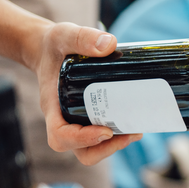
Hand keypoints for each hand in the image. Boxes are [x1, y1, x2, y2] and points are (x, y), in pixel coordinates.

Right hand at [32, 23, 141, 165]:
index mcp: (53, 107)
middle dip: (106, 149)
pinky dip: (118, 135)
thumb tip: (110, 45)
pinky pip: (102, 137)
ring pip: (93, 149)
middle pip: (81, 152)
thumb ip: (82, 38)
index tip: (105, 130)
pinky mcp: (89, 119)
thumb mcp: (64, 35)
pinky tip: (135, 121)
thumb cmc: (54, 46)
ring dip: (115, 145)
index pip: (60, 136)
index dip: (82, 140)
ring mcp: (77, 122)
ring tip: (137, 129)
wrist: (51, 50)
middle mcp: (64, 120)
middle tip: (131, 133)